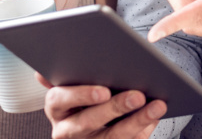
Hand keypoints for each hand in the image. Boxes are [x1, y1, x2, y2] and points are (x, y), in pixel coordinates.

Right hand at [39, 74, 165, 138]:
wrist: (88, 128)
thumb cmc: (82, 98)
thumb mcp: (72, 86)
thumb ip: (65, 74)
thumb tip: (44, 69)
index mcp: (56, 107)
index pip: (59, 100)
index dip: (81, 95)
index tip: (104, 91)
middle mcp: (66, 130)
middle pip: (88, 121)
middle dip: (115, 108)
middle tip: (137, 95)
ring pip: (112, 137)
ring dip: (137, 121)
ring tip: (157, 106)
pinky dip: (143, 129)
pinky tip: (155, 116)